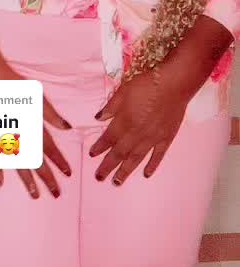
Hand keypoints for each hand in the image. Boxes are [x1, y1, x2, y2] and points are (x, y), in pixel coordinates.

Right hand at [0, 65, 71, 198]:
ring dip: (27, 181)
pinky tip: (0, 183)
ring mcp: (5, 139)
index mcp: (33, 126)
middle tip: (56, 193)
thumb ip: (52, 115)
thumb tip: (67, 128)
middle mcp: (20, 136)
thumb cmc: (13, 85)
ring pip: (18, 165)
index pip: (50, 148)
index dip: (60, 161)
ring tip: (34, 194)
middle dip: (47, 178)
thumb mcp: (38, 97)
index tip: (68, 174)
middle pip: (36, 162)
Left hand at [89, 63, 189, 185]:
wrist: (174, 84)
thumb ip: (110, 107)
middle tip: (99, 177)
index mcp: (124, 121)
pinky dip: (152, 166)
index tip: (91, 155)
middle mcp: (137, 134)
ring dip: (125, 171)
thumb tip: (98, 118)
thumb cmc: (147, 84)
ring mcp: (152, 138)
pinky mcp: (166, 138)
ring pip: (136, 158)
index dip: (99, 147)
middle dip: (108, 166)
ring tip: (117, 182)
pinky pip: (158, 156)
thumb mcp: (123, 91)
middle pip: (120, 153)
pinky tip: (146, 174)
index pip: (108, 138)